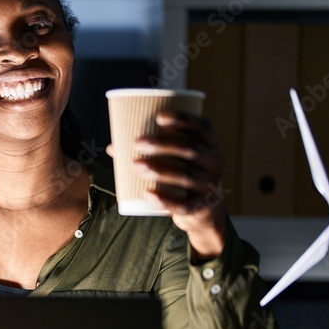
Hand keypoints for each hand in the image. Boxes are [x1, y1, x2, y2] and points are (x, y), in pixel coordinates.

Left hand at [108, 111, 227, 257]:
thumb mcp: (179, 160)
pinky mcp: (201, 207)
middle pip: (190, 149)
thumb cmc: (184, 174)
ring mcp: (210, 185)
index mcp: (212, 144)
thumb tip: (112, 147)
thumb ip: (151, 151)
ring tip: (135, 165)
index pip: (202, 126)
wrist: (205, 211)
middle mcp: (215, 162)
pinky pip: (184, 205)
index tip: (158, 116)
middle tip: (137, 143)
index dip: (183, 119)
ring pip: (185, 176)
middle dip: (162, 144)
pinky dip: (165, 200)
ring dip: (159, 170)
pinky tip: (147, 194)